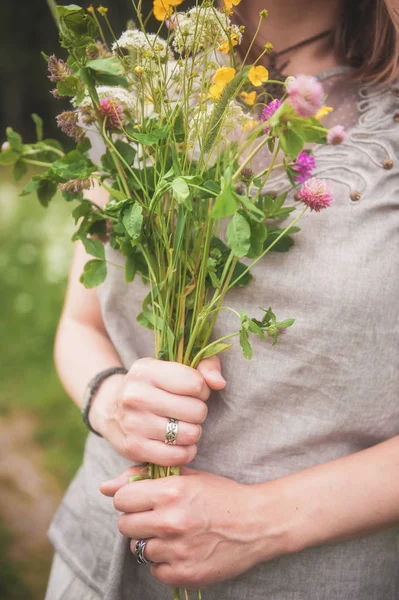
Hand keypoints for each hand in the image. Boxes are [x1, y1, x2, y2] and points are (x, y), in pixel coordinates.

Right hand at [89, 356, 225, 465]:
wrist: (109, 408)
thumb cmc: (152, 385)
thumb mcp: (172, 366)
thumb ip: (205, 365)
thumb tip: (219, 383)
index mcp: (146, 370)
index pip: (195, 383)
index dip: (202, 390)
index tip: (193, 392)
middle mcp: (136, 395)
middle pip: (196, 410)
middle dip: (198, 412)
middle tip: (188, 411)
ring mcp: (133, 423)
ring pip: (189, 434)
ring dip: (193, 432)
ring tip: (183, 426)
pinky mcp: (134, 448)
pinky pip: (176, 456)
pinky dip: (185, 452)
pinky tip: (179, 443)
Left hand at [100, 466, 286, 588]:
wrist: (257, 524)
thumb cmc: (221, 495)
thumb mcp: (187, 476)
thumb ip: (144, 476)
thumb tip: (105, 487)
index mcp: (171, 491)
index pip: (121, 499)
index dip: (130, 499)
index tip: (144, 501)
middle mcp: (171, 521)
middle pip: (125, 525)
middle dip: (137, 520)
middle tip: (158, 517)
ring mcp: (177, 550)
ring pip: (138, 549)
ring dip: (151, 542)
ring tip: (173, 534)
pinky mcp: (184, 574)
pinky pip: (155, 570)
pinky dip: (164, 562)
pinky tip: (182, 550)